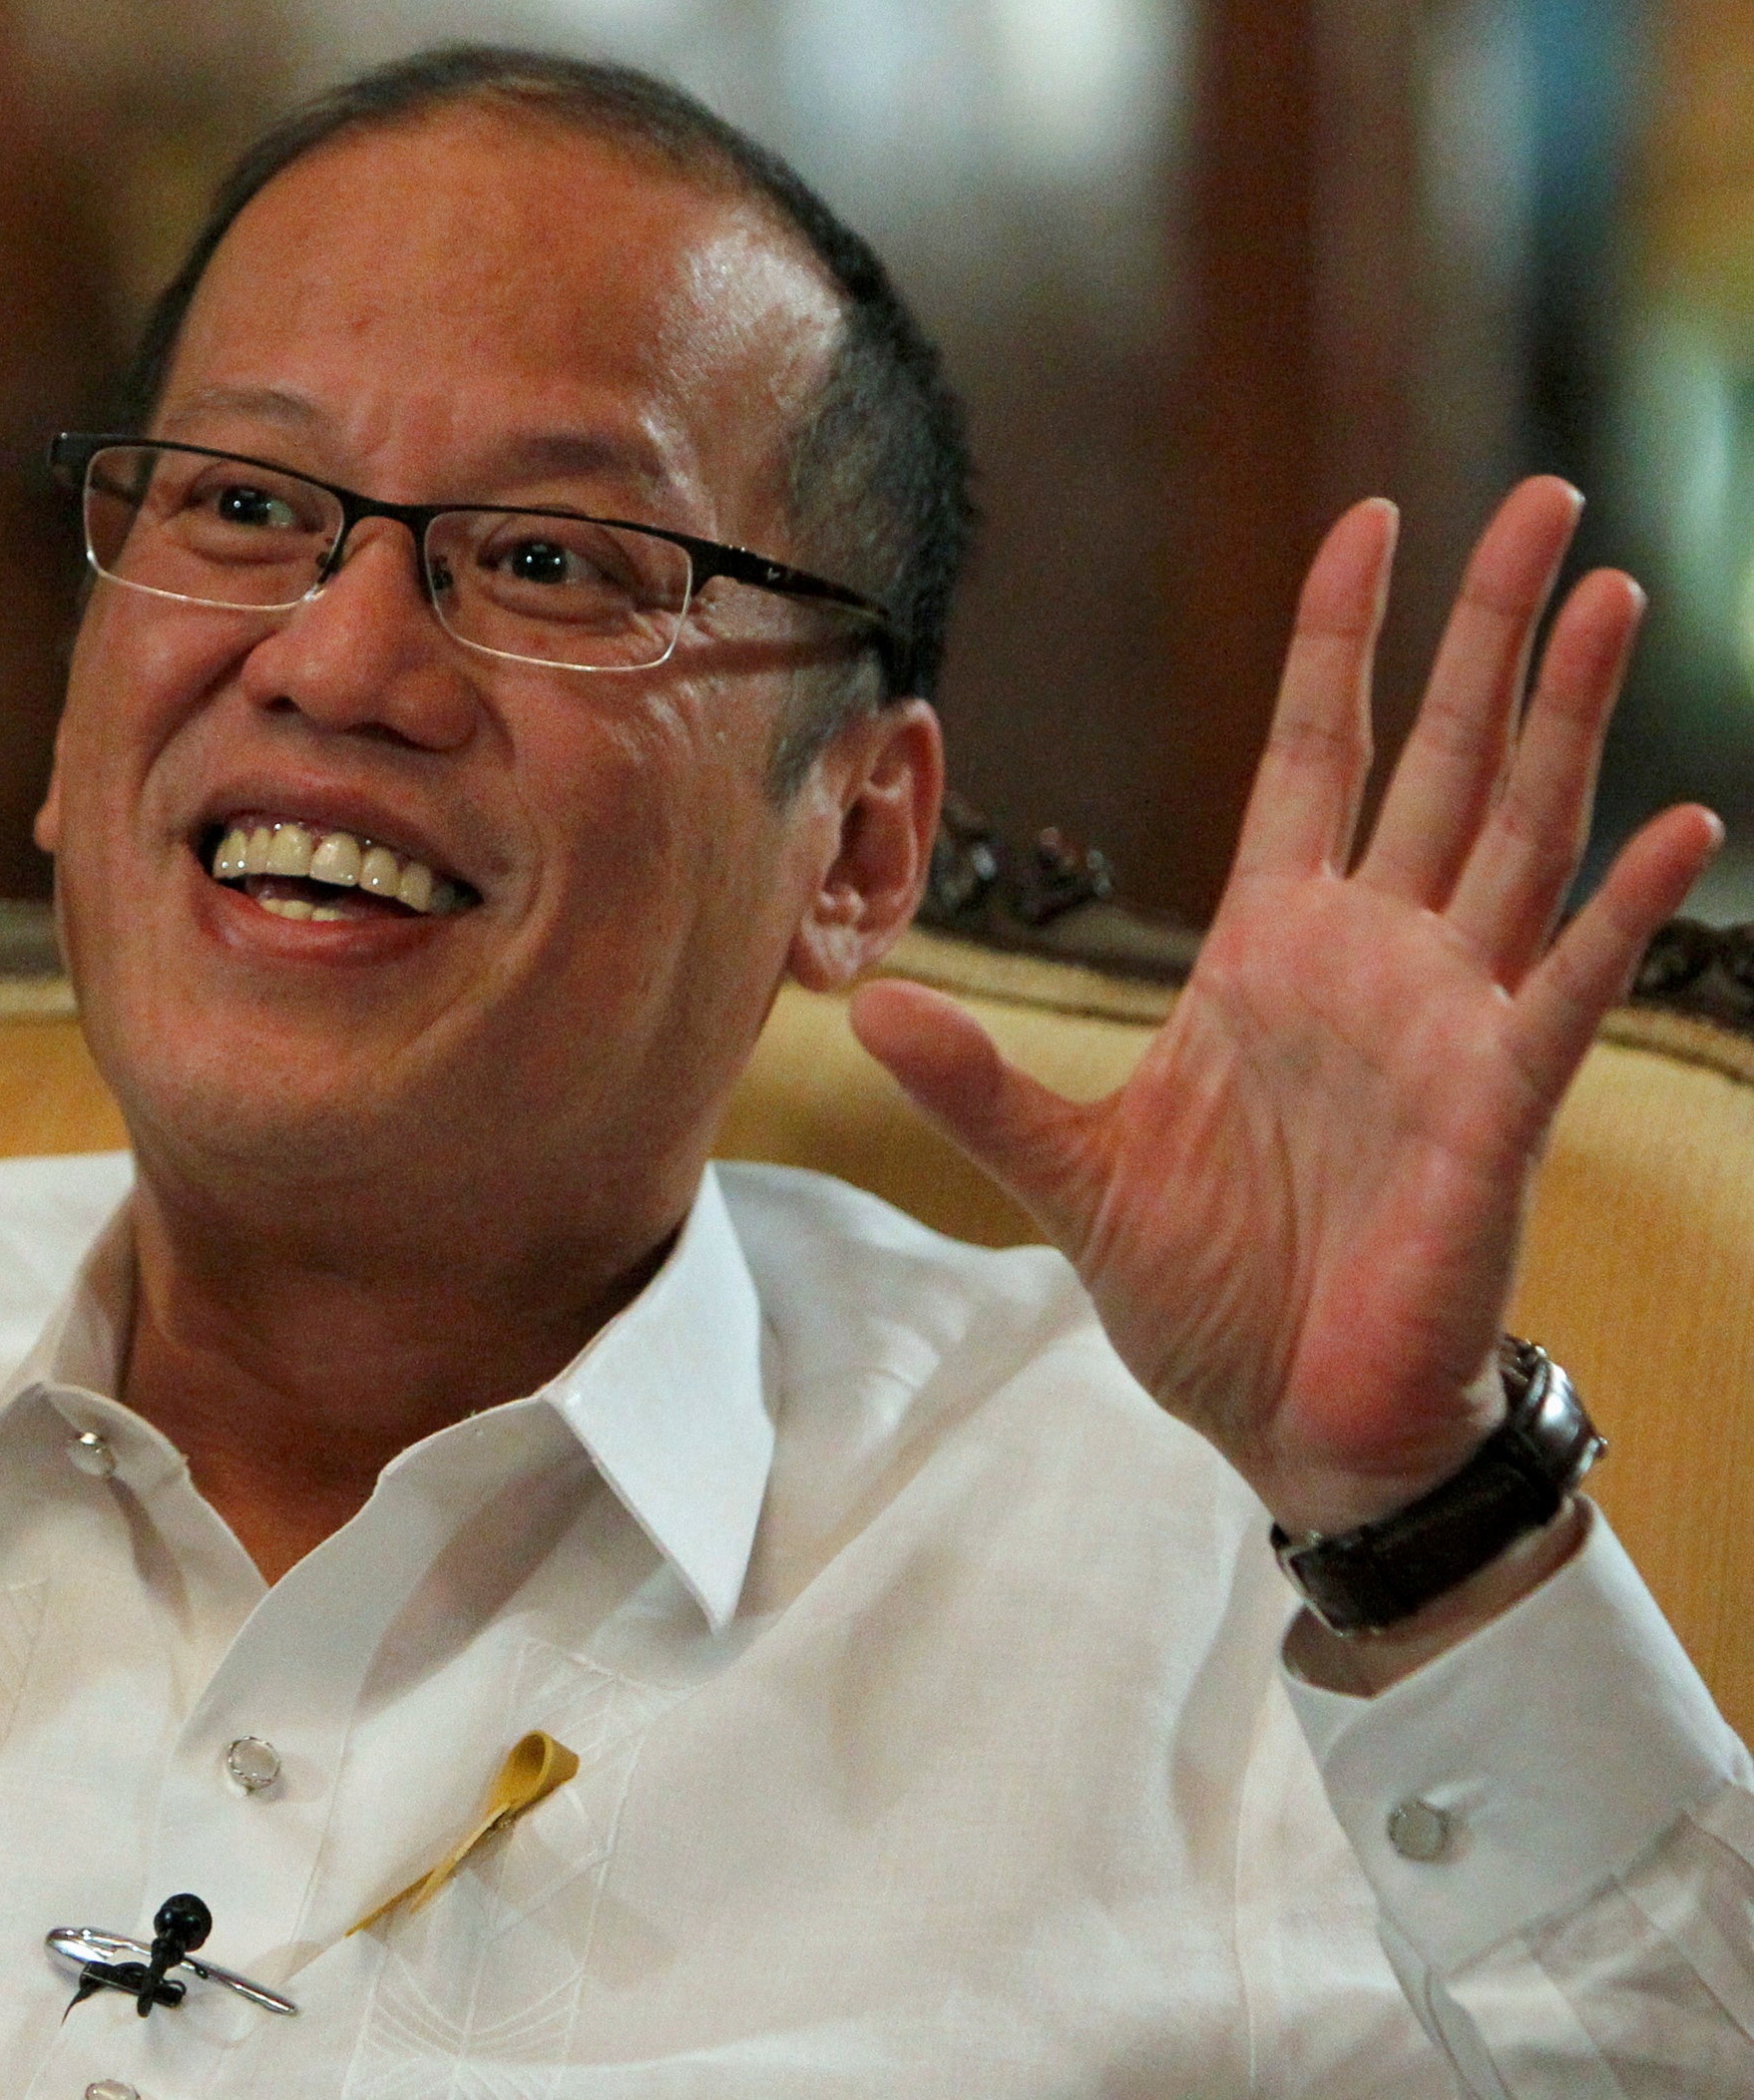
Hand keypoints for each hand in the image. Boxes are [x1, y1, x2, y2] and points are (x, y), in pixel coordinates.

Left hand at [852, 481, 1722, 1540]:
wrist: (1289, 1422)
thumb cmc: (1205, 1296)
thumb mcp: (1068, 1176)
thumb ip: (979, 1085)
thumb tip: (864, 1003)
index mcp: (1270, 953)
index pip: (1314, 756)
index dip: (1339, 643)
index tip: (1371, 521)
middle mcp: (1373, 962)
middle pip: (1439, 759)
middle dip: (1484, 631)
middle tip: (1543, 499)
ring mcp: (1449, 1024)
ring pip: (1519, 835)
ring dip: (1565, 718)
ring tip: (1609, 593)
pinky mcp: (1502, 1107)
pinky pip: (1572, 988)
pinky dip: (1623, 912)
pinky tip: (1681, 825)